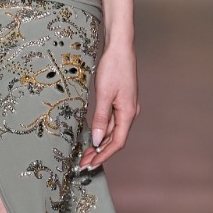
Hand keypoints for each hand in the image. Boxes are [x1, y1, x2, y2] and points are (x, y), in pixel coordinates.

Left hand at [78, 39, 138, 169]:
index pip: (117, 143)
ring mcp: (126, 107)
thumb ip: (101, 118)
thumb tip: (98, 141)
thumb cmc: (113, 67)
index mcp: (128, 113)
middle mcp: (130, 113)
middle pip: (115, 140)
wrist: (120, 47)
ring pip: (113, 132)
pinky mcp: (120, 101)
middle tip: (82, 164)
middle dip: (99, 153)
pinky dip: (102, 131)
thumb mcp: (104, 93)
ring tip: (85, 153)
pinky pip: (112, 122)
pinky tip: (93, 135)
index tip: (89, 165)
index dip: (103, 156)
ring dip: (100, 144)